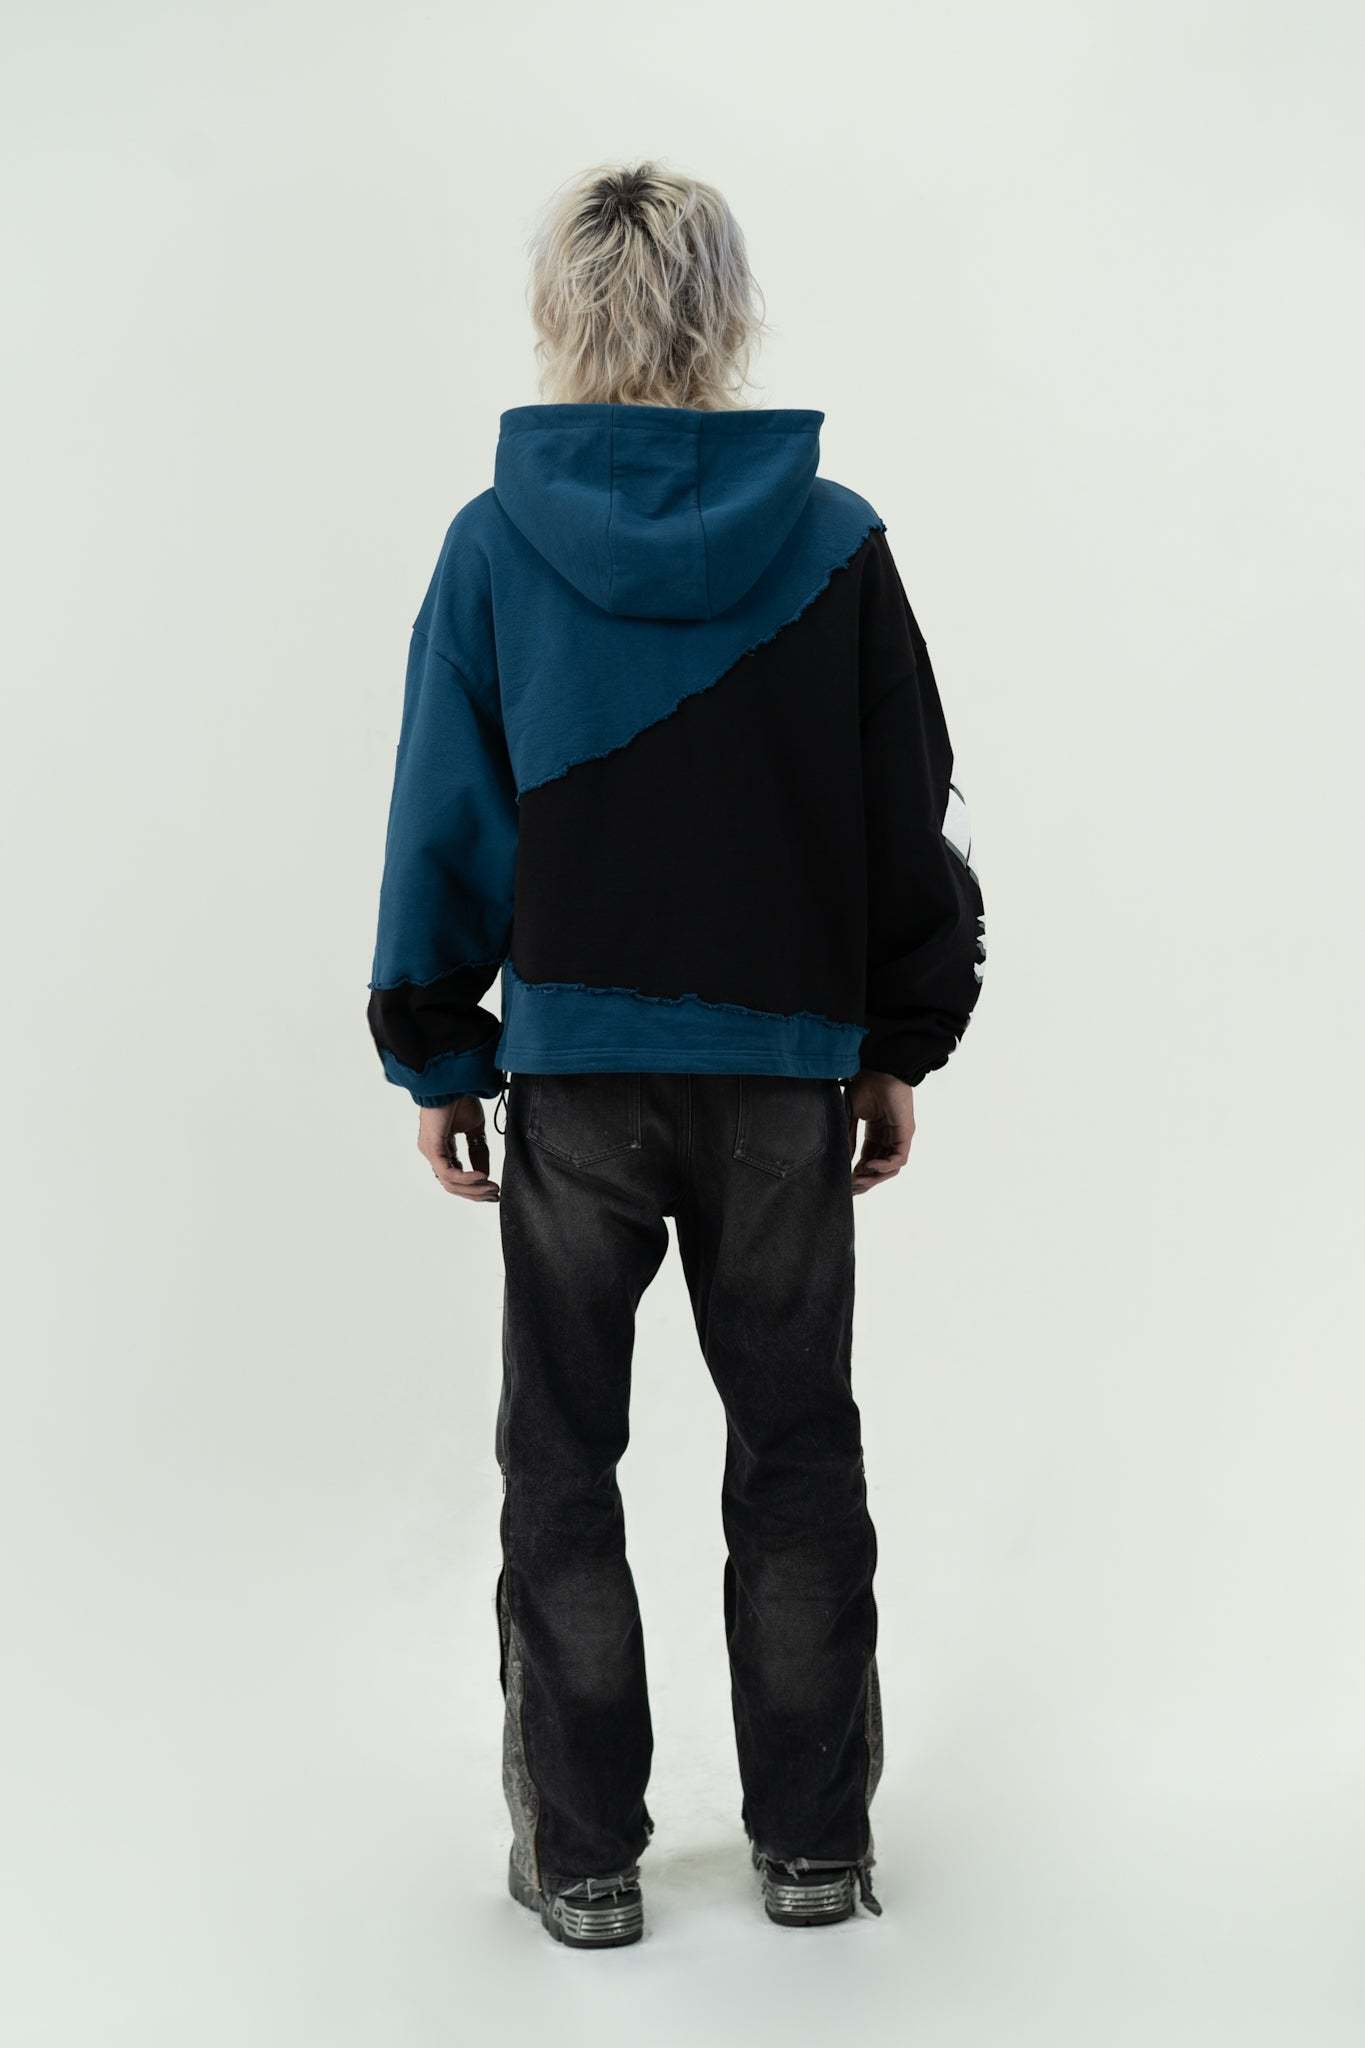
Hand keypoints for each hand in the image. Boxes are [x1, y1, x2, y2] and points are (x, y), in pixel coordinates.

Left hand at [417, 1096, 499, 1202]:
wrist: (452, 1080)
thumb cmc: (460, 1098)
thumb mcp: (475, 1129)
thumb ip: (479, 1151)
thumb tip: (485, 1174)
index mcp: (442, 1148)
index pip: (455, 1177)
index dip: (474, 1188)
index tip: (494, 1192)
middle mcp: (433, 1153)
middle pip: (452, 1185)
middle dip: (476, 1194)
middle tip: (496, 1196)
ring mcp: (431, 1152)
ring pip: (450, 1183)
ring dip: (474, 1189)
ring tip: (493, 1189)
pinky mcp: (432, 1148)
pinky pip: (449, 1173)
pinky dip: (467, 1178)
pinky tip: (483, 1176)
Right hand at [844, 1070, 914, 1195]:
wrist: (879, 1069)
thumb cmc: (866, 1086)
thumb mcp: (850, 1115)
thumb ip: (846, 1136)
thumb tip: (840, 1159)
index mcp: (876, 1133)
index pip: (869, 1160)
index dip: (858, 1173)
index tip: (845, 1182)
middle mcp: (889, 1137)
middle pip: (880, 1169)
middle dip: (866, 1181)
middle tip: (852, 1188)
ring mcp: (899, 1137)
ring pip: (891, 1168)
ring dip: (875, 1178)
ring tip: (859, 1180)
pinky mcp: (906, 1134)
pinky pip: (899, 1159)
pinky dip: (884, 1166)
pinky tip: (870, 1166)